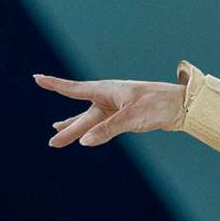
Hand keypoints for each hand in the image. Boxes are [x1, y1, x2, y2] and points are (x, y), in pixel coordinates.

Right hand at [33, 74, 184, 148]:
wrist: (182, 105)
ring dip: (76, 129)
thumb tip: (85, 142)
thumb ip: (107, 129)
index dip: (55, 85)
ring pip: (92, 122)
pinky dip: (93, 131)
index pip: (74, 89)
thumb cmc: (157, 104)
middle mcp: (108, 98)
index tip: (36, 78)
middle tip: (53, 142)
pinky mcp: (126, 117)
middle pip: (83, 116)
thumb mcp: (131, 117)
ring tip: (57, 133)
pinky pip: (104, 126)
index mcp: (106, 90)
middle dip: (68, 129)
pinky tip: (85, 135)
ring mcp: (117, 108)